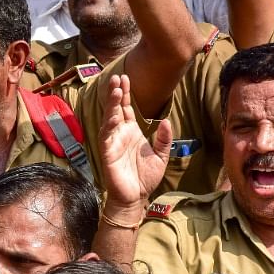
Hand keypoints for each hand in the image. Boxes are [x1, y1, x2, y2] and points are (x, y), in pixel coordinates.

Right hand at [99, 74, 171, 207]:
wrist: (136, 196)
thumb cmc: (145, 177)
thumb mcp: (161, 156)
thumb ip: (164, 139)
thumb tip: (166, 121)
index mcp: (131, 132)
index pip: (127, 108)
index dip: (126, 94)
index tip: (125, 78)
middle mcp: (119, 134)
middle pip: (116, 108)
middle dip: (116, 93)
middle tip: (117, 77)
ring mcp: (112, 142)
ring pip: (109, 118)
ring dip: (112, 104)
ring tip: (116, 90)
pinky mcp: (107, 152)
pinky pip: (107, 135)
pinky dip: (110, 124)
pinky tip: (115, 115)